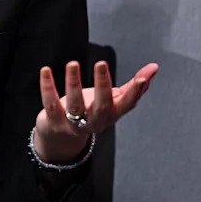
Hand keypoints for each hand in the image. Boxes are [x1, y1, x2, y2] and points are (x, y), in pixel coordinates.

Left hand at [32, 60, 158, 162]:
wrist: (61, 138)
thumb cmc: (89, 112)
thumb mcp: (112, 101)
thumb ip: (133, 86)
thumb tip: (154, 67)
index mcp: (111, 114)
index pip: (127, 105)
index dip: (136, 93)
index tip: (142, 78)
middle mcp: (95, 121)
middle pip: (102, 107)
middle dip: (102, 86)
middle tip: (101, 64)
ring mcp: (74, 124)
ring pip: (75, 106)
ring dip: (73, 84)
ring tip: (72, 63)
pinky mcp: (54, 122)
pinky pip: (51, 104)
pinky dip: (47, 88)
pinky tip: (46, 70)